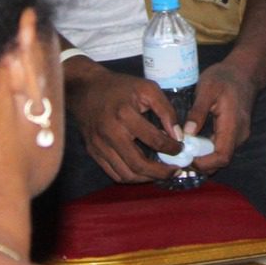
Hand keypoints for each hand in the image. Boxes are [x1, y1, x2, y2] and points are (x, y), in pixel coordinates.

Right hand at [63, 66, 178, 183]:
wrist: (85, 88)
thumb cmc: (119, 87)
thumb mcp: (147, 88)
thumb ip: (166, 110)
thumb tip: (178, 135)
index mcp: (125, 114)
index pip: (154, 140)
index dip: (171, 148)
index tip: (181, 149)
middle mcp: (111, 133)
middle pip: (138, 164)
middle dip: (160, 172)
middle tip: (175, 170)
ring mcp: (100, 145)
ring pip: (126, 174)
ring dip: (146, 178)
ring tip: (160, 173)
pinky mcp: (93, 152)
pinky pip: (113, 173)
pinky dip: (131, 176)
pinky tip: (143, 171)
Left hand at [185, 61, 254, 171]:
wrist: (243, 72)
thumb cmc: (224, 78)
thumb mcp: (207, 88)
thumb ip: (198, 111)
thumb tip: (187, 133)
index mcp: (233, 126)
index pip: (222, 156)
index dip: (204, 163)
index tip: (185, 158)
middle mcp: (239, 135)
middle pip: (221, 160)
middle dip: (200, 164)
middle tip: (179, 156)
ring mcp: (238, 135)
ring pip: (221, 156)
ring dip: (203, 158)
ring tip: (183, 150)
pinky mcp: (235, 133)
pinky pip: (221, 148)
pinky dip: (207, 151)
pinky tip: (193, 144)